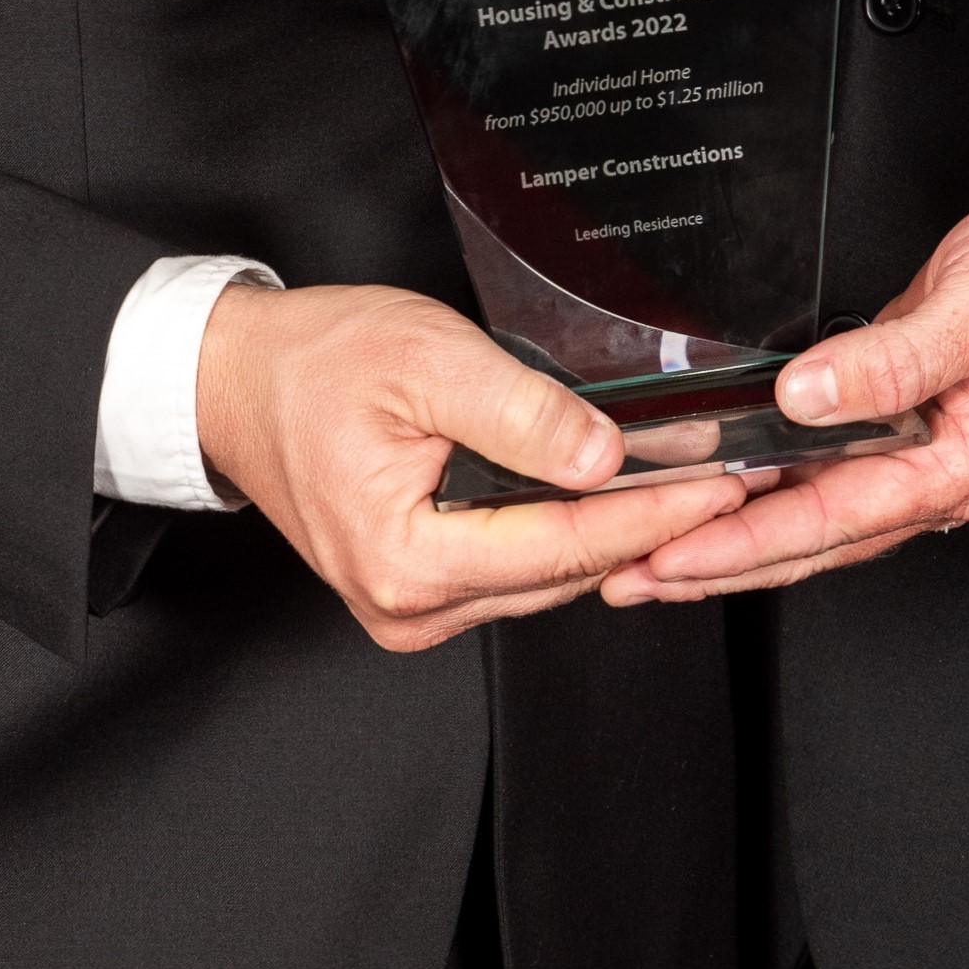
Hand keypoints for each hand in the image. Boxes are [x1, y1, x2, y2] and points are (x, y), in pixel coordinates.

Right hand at [194, 279, 749, 653]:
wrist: (232, 380)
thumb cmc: (313, 363)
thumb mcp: (426, 361)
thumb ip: (520, 413)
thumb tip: (605, 458)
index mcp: (409, 561)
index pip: (565, 546)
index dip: (657, 515)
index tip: (727, 486)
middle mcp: (411, 606)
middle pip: (564, 570)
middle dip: (651, 525)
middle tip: (736, 480)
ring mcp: (412, 607)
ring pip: (545, 575)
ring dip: (614, 531)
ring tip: (693, 483)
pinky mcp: (417, 589)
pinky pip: (514, 568)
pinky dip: (565, 532)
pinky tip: (613, 496)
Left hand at [604, 179, 968, 608]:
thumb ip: (898, 359)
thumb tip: (808, 397)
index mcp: (962, 464)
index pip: (833, 521)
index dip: (745, 545)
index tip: (671, 558)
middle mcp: (939, 476)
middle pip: (815, 544)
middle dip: (719, 568)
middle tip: (629, 581)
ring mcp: (924, 454)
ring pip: (817, 520)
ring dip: (736, 542)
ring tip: (655, 556)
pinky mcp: (909, 421)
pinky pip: (828, 477)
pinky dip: (770, 495)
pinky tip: (726, 493)